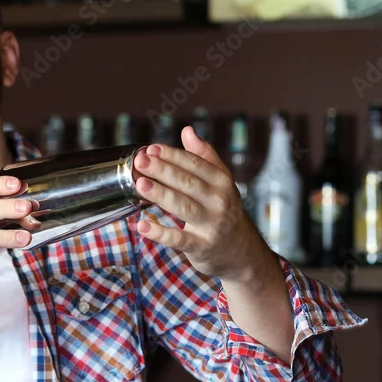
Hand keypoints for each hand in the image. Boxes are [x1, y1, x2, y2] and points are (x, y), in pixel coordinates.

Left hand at [133, 126, 268, 281]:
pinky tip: (142, 226)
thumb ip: (204, 156)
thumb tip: (187, 130)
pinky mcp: (202, 247)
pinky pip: (179, 240)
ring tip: (140, 184)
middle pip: (187, 182)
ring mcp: (211, 225)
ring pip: (183, 206)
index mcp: (222, 182)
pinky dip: (160, 233)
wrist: (241, 251)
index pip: (195, 164)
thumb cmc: (223, 210)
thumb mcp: (221, 182)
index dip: (172, 155)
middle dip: (162, 170)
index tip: (151, 149)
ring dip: (160, 194)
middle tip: (141, 161)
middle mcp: (219, 201)